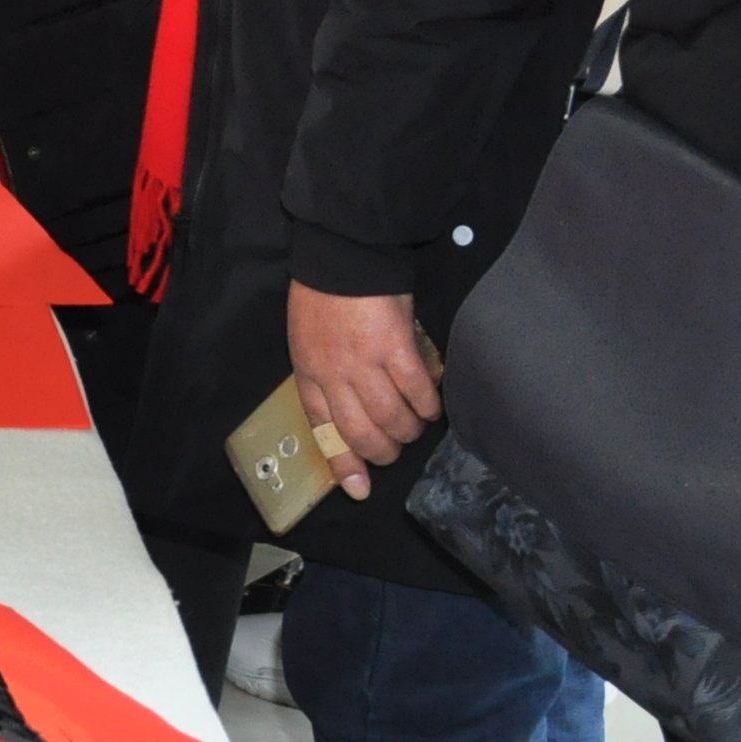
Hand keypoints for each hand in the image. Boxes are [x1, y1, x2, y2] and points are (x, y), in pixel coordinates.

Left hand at [287, 281, 441, 499]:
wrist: (343, 254)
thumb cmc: (324, 294)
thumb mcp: (307, 338)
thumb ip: (325, 372)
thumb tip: (349, 404)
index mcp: (309, 372)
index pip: (323, 429)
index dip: (342, 462)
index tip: (359, 487)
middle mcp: (335, 375)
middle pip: (361, 432)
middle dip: (382, 451)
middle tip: (396, 450)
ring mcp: (365, 364)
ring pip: (391, 418)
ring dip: (408, 431)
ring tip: (417, 428)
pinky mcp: (396, 348)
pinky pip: (417, 391)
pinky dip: (428, 404)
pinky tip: (433, 406)